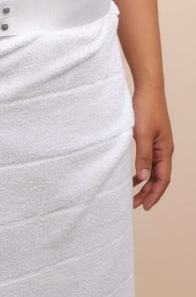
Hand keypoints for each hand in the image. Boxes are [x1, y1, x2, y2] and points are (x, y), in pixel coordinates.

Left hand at [131, 87, 173, 209]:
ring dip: (143, 183)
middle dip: (148, 193)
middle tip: (134, 205)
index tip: (145, 207)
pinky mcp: (149, 138)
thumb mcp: (142, 134)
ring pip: (152, 170)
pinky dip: (140, 171)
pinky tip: (131, 175)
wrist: (147, 89)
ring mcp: (157, 144)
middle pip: (158, 177)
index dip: (154, 194)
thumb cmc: (146, 109)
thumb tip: (143, 178)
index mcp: (165, 150)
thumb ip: (143, 156)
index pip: (162, 179)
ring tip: (131, 194)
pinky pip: (147, 161)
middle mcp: (163, 149)